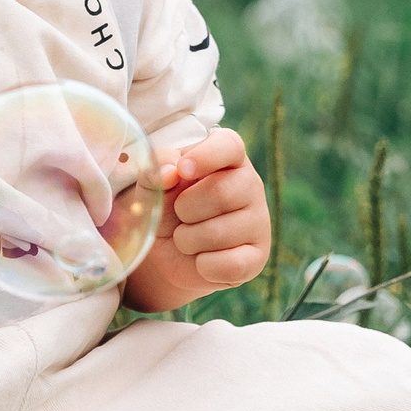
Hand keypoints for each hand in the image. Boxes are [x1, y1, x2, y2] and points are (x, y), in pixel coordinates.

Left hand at [122, 128, 270, 312]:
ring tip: (187, 237)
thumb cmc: (165, 207)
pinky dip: (203, 265)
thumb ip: (155, 169)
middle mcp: (250, 184)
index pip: (229, 145)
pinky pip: (229, 265)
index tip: (183, 170)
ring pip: (219, 233)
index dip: (206, 156)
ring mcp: (259, 221)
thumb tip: (170, 172)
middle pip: (221, 193)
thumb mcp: (152, 184)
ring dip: (187, 240)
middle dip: (185, 209)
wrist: (168, 253)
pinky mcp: (258, 256)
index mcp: (227, 157)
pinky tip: (202, 259)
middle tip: (179, 214)